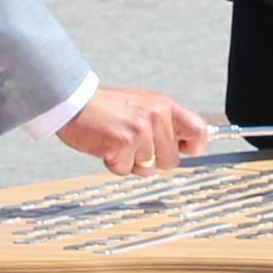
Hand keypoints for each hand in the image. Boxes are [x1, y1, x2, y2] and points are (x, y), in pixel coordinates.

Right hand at [57, 86, 211, 174]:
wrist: (73, 102)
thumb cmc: (105, 108)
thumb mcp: (142, 105)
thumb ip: (164, 123)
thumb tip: (185, 146)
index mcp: (164, 105)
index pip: (199, 131)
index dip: (193, 147)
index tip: (183, 150)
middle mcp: (157, 116)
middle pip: (171, 160)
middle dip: (152, 160)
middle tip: (132, 143)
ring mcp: (141, 130)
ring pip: (148, 168)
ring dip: (130, 162)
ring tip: (116, 142)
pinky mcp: (124, 143)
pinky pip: (126, 170)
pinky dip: (114, 164)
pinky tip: (106, 146)